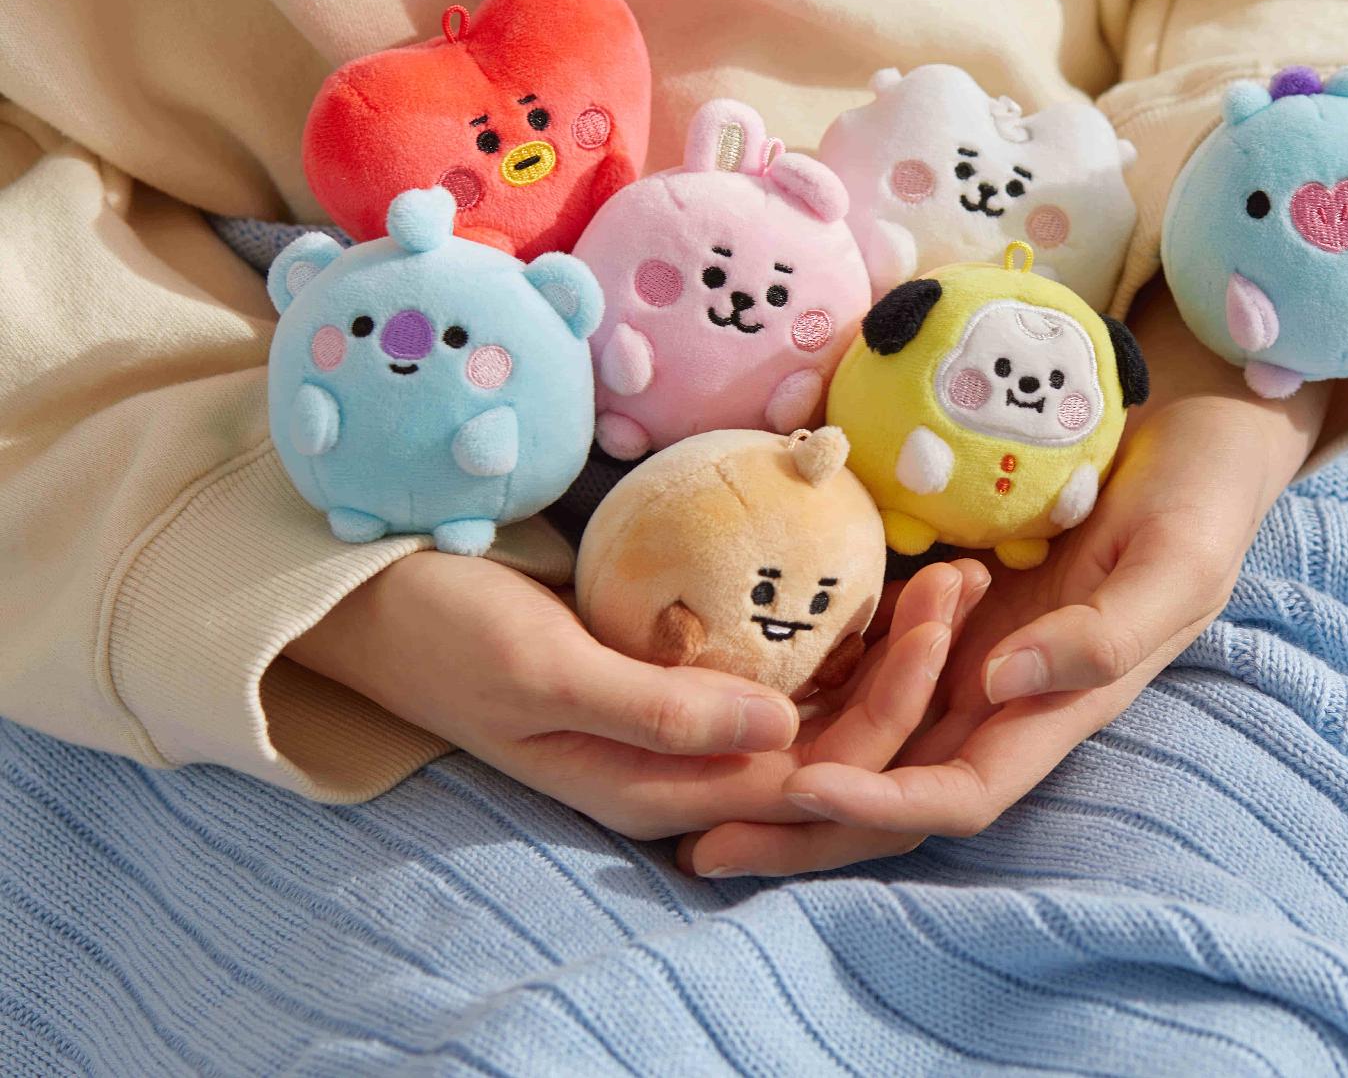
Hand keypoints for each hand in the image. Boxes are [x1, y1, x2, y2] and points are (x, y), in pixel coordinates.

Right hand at [289, 550, 988, 838]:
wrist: (372, 599)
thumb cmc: (444, 634)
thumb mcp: (542, 670)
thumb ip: (658, 709)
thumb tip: (782, 729)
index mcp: (662, 791)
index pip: (818, 773)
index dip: (895, 704)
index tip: (942, 611)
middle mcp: (687, 769)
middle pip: (836, 742)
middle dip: (914, 672)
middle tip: (962, 575)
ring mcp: (685, 721)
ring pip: (819, 703)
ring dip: (890, 648)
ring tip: (947, 569)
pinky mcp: (680, 671)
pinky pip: (782, 662)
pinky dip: (838, 623)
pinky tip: (883, 570)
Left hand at [682, 290, 1335, 875]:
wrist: (1195, 428)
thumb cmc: (1200, 496)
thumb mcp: (1176, 565)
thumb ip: (1099, 638)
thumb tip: (999, 685)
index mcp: (1059, 709)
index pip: (960, 791)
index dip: (884, 806)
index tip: (800, 789)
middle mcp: (1003, 699)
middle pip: (891, 790)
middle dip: (801, 825)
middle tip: (694, 836)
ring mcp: (968, 656)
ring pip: (865, 739)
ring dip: (785, 767)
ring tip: (687, 779)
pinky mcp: (943, 610)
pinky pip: (865, 663)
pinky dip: (806, 687)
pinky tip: (732, 688)